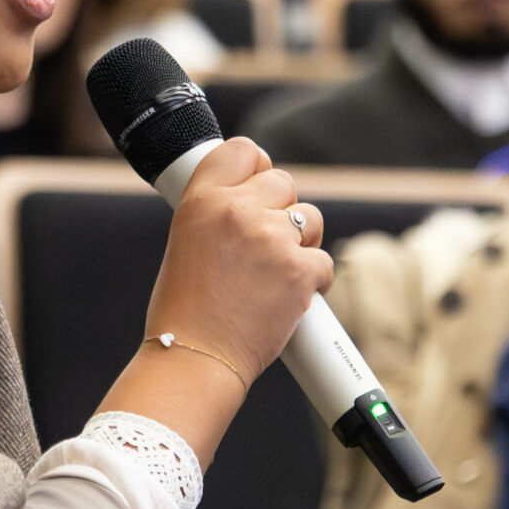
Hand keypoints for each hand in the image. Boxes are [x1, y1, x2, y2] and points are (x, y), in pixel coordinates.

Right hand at [144, 137, 331, 379]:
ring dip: (303, 241)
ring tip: (279, 270)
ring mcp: (271, 240)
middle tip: (268, 240)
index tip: (259, 182)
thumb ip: (217, 216)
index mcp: (201, 201)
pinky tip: (290, 295)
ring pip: (311, 218)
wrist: (194, 358)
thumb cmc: (183, 311)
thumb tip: (252, 200)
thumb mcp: (185, 244)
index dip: (256, 166)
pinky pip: (325, 261)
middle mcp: (236, 212)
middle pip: (283, 182)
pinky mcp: (299, 271)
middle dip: (281, 209)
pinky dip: (313, 279)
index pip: (241, 151)